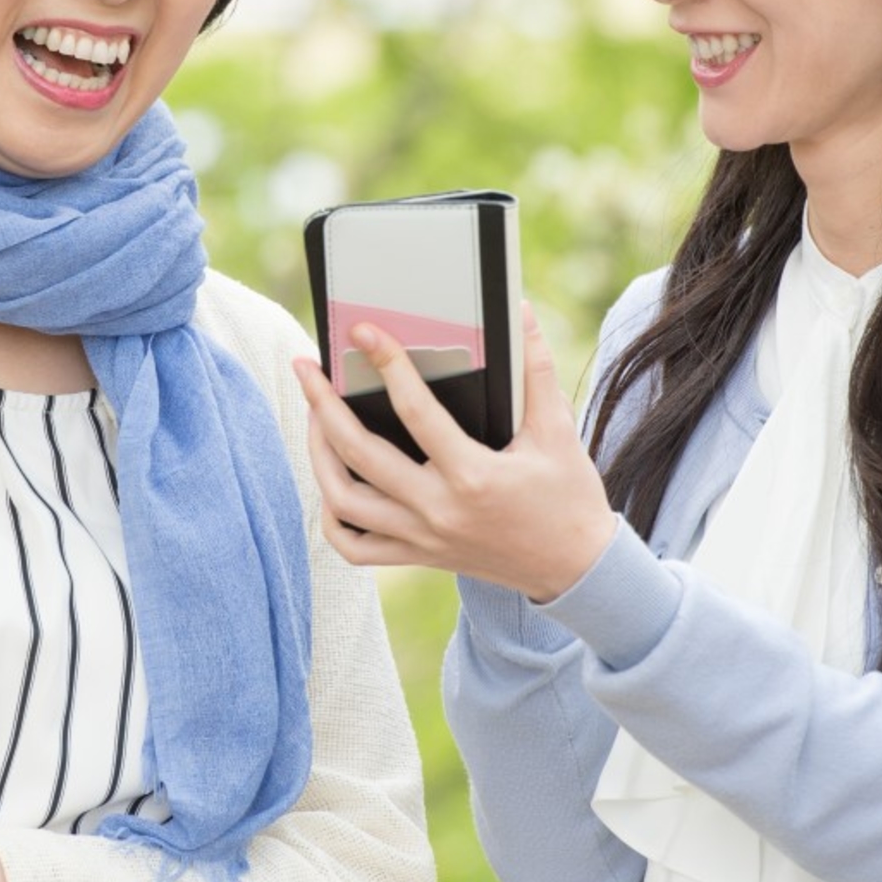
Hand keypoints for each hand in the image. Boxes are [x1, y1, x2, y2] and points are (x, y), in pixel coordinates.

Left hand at [294, 303, 617, 601]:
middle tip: (306, 367)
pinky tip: (330, 481)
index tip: (363, 331)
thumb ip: (535, 370)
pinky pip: (355, 546)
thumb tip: (519, 312)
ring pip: (344, 502)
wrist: (576, 570)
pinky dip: (332, 516)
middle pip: (359, 456)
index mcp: (473, 475)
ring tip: (312, 415)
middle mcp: (439, 511)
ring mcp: (422, 539)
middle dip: (322, 405)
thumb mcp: (557, 430)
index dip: (387, 364)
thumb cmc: (568, 496)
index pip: (415, 411)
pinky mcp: (418, 557)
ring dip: (318, 455)